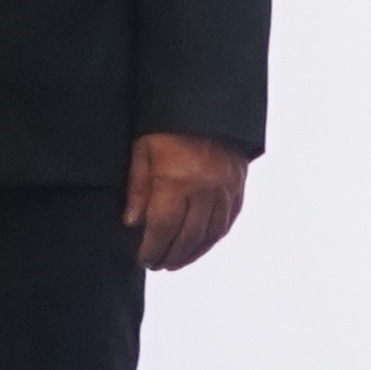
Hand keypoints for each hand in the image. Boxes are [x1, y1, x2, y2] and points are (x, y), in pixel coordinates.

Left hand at [123, 134, 250, 271]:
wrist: (208, 105)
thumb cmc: (169, 126)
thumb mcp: (143, 151)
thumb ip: (138, 189)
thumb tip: (132, 223)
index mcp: (177, 182)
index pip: (162, 228)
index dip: (152, 249)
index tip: (143, 260)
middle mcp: (205, 190)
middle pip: (187, 237)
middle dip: (170, 256)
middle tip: (157, 265)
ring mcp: (225, 189)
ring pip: (210, 234)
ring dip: (193, 252)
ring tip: (177, 262)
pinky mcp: (238, 186)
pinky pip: (228, 221)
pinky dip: (214, 238)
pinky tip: (202, 245)